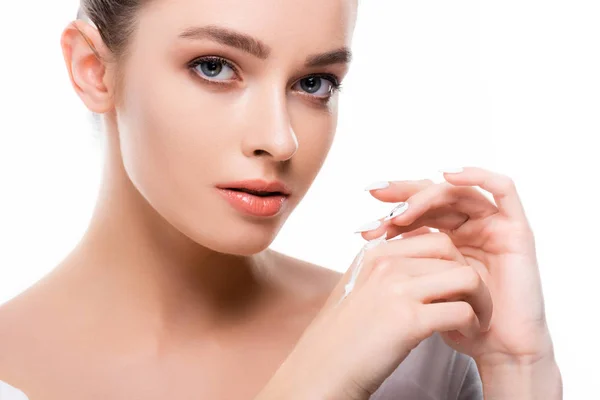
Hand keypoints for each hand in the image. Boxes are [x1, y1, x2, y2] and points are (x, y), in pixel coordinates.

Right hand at [258, 232, 492, 399]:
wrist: (321, 372)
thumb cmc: (344, 338)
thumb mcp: (360, 290)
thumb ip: (388, 272)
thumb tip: (426, 265)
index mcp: (374, 254)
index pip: (431, 236)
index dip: (452, 259)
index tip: (455, 284)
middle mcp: (385, 264)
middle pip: (451, 250)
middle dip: (470, 274)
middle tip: (473, 300)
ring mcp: (396, 290)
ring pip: (465, 276)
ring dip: (481, 299)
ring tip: (476, 319)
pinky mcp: (408, 320)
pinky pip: (462, 310)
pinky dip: (472, 324)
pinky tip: (464, 335)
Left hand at [360, 166, 553, 366]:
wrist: (496, 349)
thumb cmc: (457, 322)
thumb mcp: (421, 287)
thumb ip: (403, 259)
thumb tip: (367, 238)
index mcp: (445, 238)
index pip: (417, 211)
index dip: (390, 211)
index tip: (363, 226)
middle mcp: (468, 228)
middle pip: (435, 196)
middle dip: (403, 196)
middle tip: (377, 197)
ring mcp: (492, 226)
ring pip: (459, 191)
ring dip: (428, 194)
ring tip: (404, 210)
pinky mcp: (516, 228)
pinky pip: (504, 190)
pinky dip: (477, 176)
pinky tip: (449, 175)